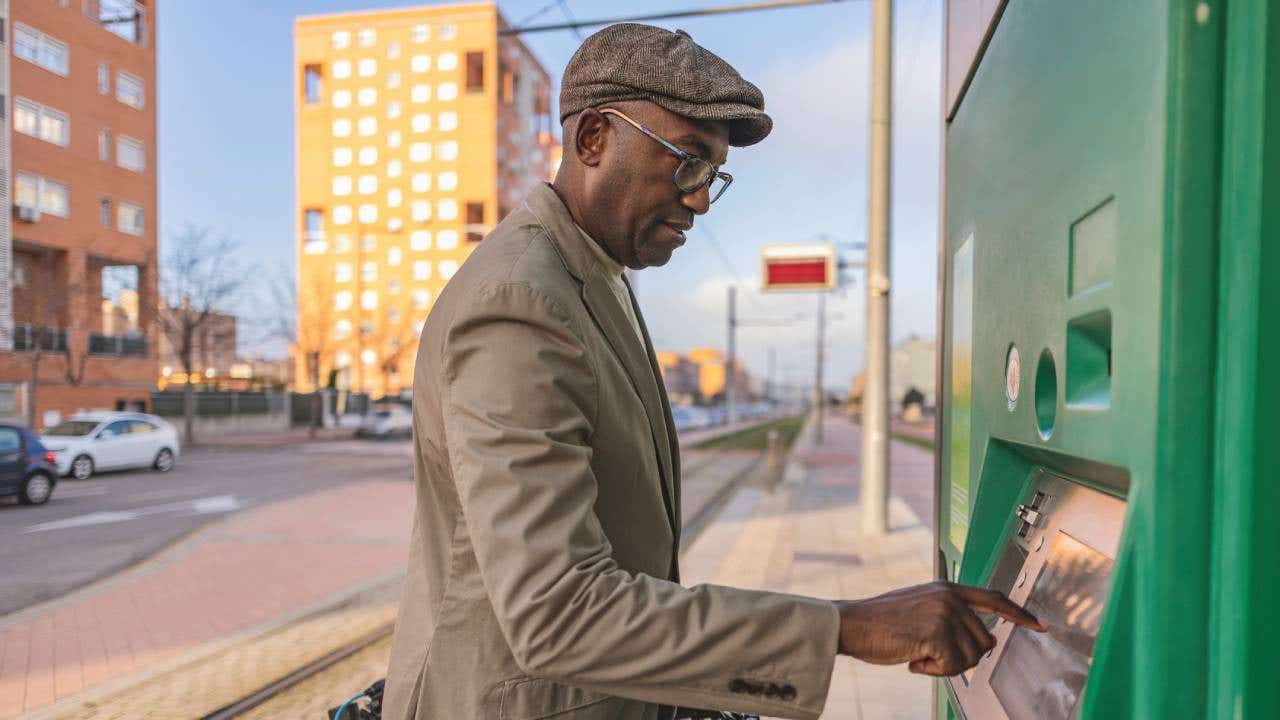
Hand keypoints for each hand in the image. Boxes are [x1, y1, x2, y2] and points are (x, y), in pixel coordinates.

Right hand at [834, 581, 1045, 675]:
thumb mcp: (920, 609)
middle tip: (930, 657)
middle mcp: (950, 597)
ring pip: (971, 657)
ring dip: (945, 666)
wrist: (852, 624)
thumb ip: (950, 617)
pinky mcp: (937, 632)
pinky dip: (934, 672)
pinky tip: (913, 661)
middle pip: (984, 642)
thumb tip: (984, 641)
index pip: (994, 598)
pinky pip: (953, 666)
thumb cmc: (881, 623)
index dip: (1018, 613)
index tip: (1039, 625)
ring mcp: (944, 613)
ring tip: (918, 655)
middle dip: (961, 658)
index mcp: (947, 588)